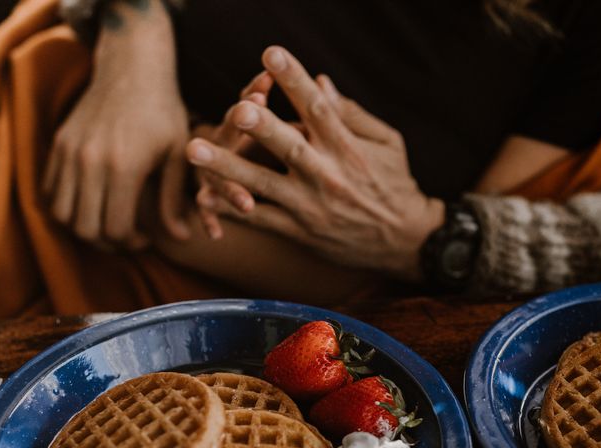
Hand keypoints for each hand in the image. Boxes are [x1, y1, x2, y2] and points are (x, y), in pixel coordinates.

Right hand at [44, 1, 188, 247]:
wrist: (132, 67)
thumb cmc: (164, 112)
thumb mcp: (179, 155)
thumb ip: (174, 200)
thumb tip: (182, 238)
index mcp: (124, 166)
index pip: (117, 228)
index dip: (133, 243)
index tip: (147, 237)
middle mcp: (90, 161)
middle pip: (86, 228)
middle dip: (108, 242)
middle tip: (127, 236)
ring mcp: (69, 152)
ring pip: (61, 214)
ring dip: (83, 228)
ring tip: (107, 223)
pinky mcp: (58, 144)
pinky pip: (49, 191)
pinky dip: (65, 206)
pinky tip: (91, 203)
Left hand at [185, 46, 443, 280]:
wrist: (405, 241)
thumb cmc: (395, 183)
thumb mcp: (387, 142)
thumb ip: (351, 113)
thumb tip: (320, 82)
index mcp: (348, 147)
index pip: (318, 109)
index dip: (294, 79)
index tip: (271, 53)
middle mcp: (328, 174)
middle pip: (290, 147)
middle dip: (262, 128)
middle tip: (238, 109)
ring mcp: (311, 205)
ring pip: (264, 184)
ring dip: (228, 167)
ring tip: (195, 149)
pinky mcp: (300, 231)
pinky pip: (261, 220)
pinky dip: (232, 209)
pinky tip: (204, 195)